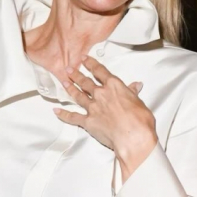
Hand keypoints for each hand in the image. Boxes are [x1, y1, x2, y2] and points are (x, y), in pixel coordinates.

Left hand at [55, 56, 156, 178]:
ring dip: (70, 89)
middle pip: (85, 82)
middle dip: (76, 75)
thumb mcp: (139, 102)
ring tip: (64, 83)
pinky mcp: (88, 122)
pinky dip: (64, 114)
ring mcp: (93, 107)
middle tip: (69, 69)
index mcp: (114, 86)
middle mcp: (101, 94)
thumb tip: (135, 86)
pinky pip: (73, 117)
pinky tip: (57, 111)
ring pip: (78, 95)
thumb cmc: (140, 120)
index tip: (84, 59)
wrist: (133, 137)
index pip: (100, 71)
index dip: (91, 64)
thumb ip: (133, 93)